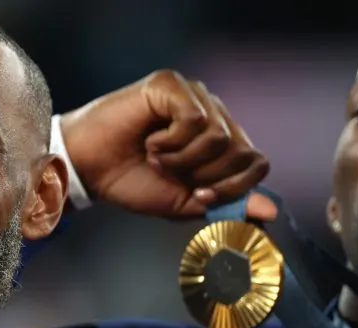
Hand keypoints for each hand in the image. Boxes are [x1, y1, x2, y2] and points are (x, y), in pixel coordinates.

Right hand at [60, 70, 276, 220]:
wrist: (88, 171)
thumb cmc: (131, 182)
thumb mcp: (184, 203)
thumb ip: (226, 204)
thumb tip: (269, 212)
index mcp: (220, 141)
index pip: (256, 163)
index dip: (233, 187)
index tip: (198, 196)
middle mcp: (212, 113)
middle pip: (241, 152)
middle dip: (205, 176)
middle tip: (171, 175)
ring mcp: (193, 95)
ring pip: (219, 137)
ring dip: (183, 159)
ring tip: (155, 158)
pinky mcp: (171, 85)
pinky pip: (195, 119)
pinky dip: (171, 142)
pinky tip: (150, 142)